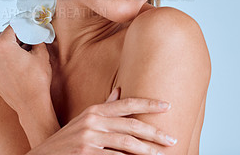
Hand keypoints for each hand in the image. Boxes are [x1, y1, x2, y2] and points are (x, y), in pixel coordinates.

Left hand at [0, 25, 52, 113]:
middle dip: (14, 38)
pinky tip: (16, 66)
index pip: (11, 27)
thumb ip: (36, 39)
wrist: (31, 104)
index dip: (21, 26)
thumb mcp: (41, 54)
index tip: (27, 26)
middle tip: (27, 40)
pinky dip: (4, 61)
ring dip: (8, 49)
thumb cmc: (36, 80)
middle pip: (2, 38)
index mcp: (3, 45)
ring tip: (22, 54)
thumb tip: (35, 34)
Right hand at [27, 87, 176, 154]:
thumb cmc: (68, 139)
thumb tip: (120, 90)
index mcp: (94, 111)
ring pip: (126, 144)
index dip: (148, 104)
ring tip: (162, 154)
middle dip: (154, 132)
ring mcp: (89, 138)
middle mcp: (92, 122)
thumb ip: (104, 107)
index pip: (126, 104)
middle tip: (171, 138)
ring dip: (147, 151)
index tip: (166, 106)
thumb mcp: (85, 119)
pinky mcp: (86, 154)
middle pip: (131, 125)